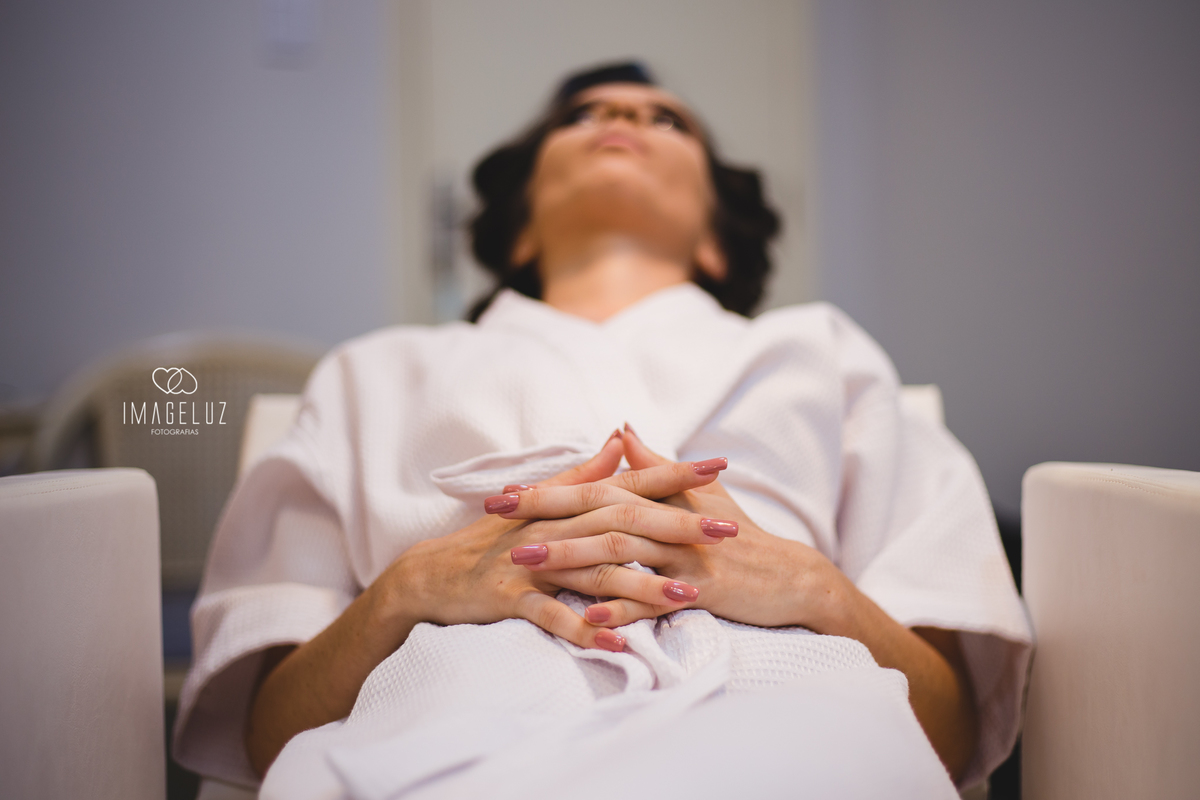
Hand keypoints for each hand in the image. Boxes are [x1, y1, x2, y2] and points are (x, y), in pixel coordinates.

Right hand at [378, 431, 727, 651]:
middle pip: (623, 524)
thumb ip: (584, 475)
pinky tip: (618, 642)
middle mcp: (555, 528)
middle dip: (678, 527)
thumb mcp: (539, 501)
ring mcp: (533, 564)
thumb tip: (620, 439)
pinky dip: (584, 629)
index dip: (673, 475)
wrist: (431, 573)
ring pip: (595, 572)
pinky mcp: (511, 598)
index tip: (719, 467)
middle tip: (728, 532)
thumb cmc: (492, 539)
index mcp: (567, 505)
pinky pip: (552, 616)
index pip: (628, 483)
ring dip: (643, 585)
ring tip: (688, 596)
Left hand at [509, 424, 852, 631]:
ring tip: (525, 562)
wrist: (791, 577)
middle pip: (599, 511)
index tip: (502, 493)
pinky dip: (619, 609)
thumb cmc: (739, 537)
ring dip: (570, 557)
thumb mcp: (698, 496)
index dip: (548, 489)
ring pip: (619, 552)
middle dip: (545, 513)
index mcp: (661, 499)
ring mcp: (683, 557)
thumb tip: (618, 429)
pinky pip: (654, 603)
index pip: (596, 487)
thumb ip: (653, 466)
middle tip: (496, 517)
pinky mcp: (702, 591)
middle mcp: (668, 523)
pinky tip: (584, 616)